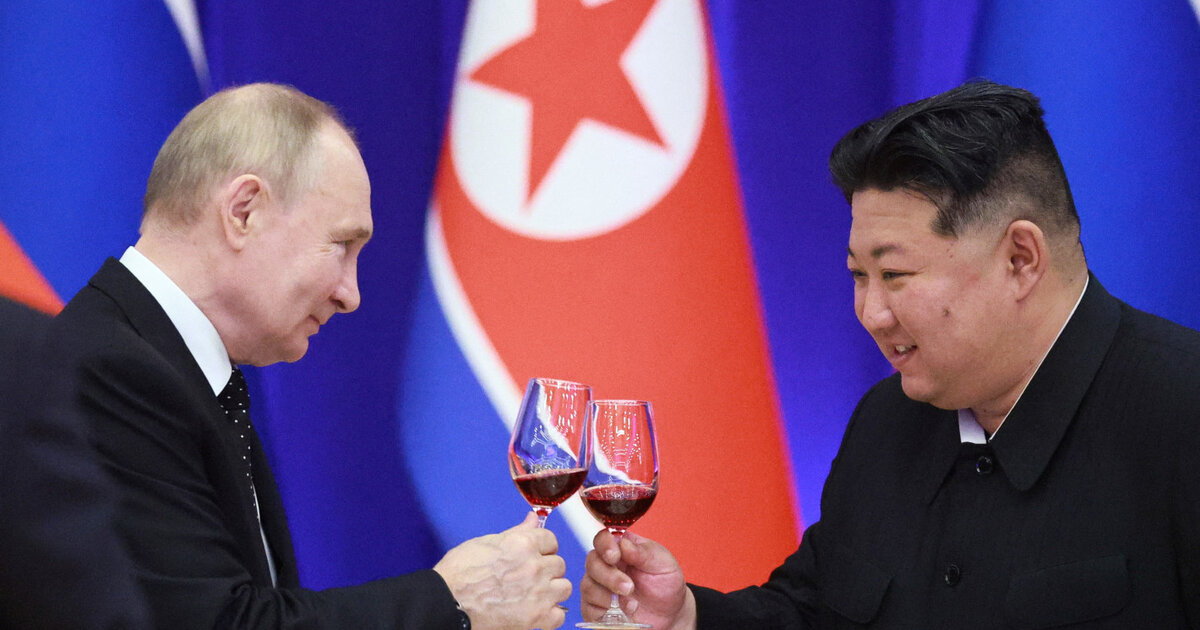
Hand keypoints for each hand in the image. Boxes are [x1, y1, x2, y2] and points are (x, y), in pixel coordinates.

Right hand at [434, 512, 571, 629]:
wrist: (446, 603)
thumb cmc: (459, 573)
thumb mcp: (485, 543)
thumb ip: (515, 532)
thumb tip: (532, 518)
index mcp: (523, 543)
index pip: (551, 540)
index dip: (542, 548)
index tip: (534, 556)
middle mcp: (534, 566)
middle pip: (559, 564)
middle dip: (546, 569)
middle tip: (529, 577)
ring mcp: (537, 593)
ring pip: (563, 588)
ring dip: (552, 591)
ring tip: (534, 594)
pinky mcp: (535, 618)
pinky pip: (559, 615)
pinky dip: (549, 615)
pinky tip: (534, 611)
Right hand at [580, 529, 695, 629]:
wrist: (671, 613)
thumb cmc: (665, 583)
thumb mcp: (662, 562)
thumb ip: (643, 552)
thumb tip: (623, 543)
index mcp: (621, 548)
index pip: (603, 539)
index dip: (605, 545)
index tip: (615, 556)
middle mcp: (607, 566)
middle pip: (592, 562)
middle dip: (609, 575)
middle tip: (629, 587)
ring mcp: (600, 587)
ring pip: (588, 585)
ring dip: (608, 595)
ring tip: (632, 603)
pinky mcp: (597, 608)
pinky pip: (588, 607)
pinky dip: (604, 610)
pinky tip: (623, 612)